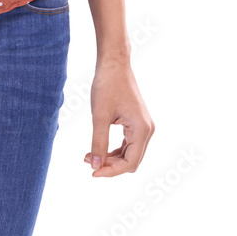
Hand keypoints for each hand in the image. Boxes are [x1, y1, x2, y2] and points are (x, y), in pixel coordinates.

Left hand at [84, 57, 154, 176]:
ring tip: (89, 157)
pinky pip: (127, 143)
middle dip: (111, 165)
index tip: (93, 173)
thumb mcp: (100, 115)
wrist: (114, 63)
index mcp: (142, 129)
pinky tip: (98, 149)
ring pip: (129, 153)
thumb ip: (98, 142)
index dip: (112, 171)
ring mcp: (143, 126)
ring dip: (111, 158)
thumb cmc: (107, 85)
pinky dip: (114, 149)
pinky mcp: (136, 122)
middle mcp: (147, 130)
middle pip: (131, 160)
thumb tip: (95, 166)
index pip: (130, 163)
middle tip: (88, 164)